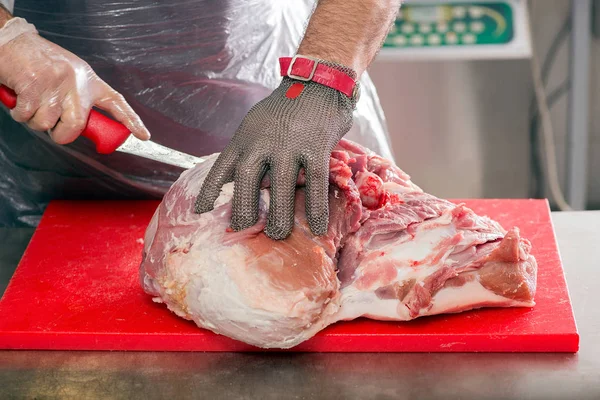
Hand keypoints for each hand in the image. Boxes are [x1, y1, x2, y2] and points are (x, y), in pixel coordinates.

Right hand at [0, 18, 149, 142]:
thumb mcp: (71, 75)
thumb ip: (80, 97)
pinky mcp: (32, 87)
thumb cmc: (41, 61)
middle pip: (77, 125)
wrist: (13, 41)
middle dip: (63, 134)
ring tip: (32, 101)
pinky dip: (19, 113)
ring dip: (35, 121)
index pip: (116, 102)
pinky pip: (26, 116)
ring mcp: (54, 84)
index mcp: (88, 80)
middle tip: (54, 128)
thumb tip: (83, 124)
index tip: (143, 135)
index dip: (131, 120)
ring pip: (47, 124)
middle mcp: (75, 83)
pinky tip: (19, 98)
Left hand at [195, 75, 354, 239]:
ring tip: (278, 235)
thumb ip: (246, 150)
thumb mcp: (255, 124)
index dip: (210, 191)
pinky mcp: (316, 148)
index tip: (200, 212)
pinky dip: (316, 209)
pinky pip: (316, 184)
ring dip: (279, 215)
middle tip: (242, 229)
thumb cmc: (285, 110)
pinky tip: (317, 227)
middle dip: (243, 207)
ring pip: (281, 186)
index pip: (221, 167)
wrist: (317, 82)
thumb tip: (231, 179)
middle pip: (247, 178)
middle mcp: (263, 141)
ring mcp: (290, 145)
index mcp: (245, 136)